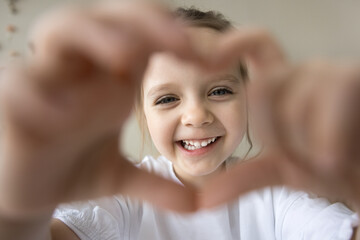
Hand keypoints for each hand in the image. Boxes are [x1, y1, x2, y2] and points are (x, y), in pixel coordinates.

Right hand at [0, 1, 200, 218]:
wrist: (30, 191)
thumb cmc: (74, 168)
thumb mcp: (121, 176)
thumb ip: (158, 184)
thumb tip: (196, 203)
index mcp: (109, 79)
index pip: (140, 34)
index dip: (173, 36)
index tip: (209, 58)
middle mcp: (80, 71)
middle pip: (106, 18)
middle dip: (144, 23)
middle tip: (181, 45)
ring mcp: (45, 82)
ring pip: (62, 30)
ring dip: (96, 36)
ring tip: (127, 60)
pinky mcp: (12, 105)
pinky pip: (19, 85)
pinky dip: (40, 93)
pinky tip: (64, 118)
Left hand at [200, 29, 359, 209]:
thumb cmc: (323, 167)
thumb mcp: (280, 170)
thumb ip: (242, 177)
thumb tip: (203, 200)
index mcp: (282, 86)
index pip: (255, 48)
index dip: (233, 43)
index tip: (207, 57)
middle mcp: (305, 74)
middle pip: (265, 87)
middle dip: (274, 133)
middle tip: (302, 158)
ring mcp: (332, 76)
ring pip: (297, 95)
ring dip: (306, 143)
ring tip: (326, 159)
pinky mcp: (355, 81)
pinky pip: (339, 89)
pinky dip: (327, 134)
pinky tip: (331, 159)